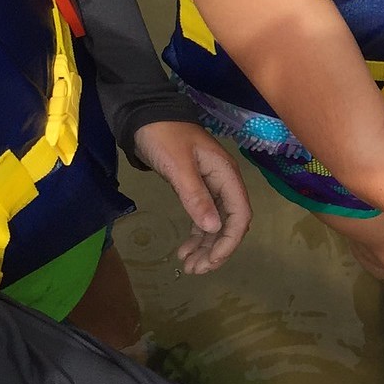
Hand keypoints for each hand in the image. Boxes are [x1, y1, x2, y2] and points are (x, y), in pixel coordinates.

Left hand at [132, 120, 251, 272]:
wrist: (144, 114)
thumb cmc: (163, 136)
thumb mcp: (178, 166)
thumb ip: (196, 196)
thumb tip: (212, 229)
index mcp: (226, 175)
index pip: (239, 214)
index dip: (229, 241)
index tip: (212, 261)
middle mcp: (223, 183)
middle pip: (229, 223)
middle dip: (216, 248)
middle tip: (196, 270)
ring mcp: (210, 186)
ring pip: (215, 223)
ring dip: (205, 246)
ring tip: (188, 266)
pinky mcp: (195, 188)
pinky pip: (202, 217)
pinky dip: (195, 235)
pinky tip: (184, 249)